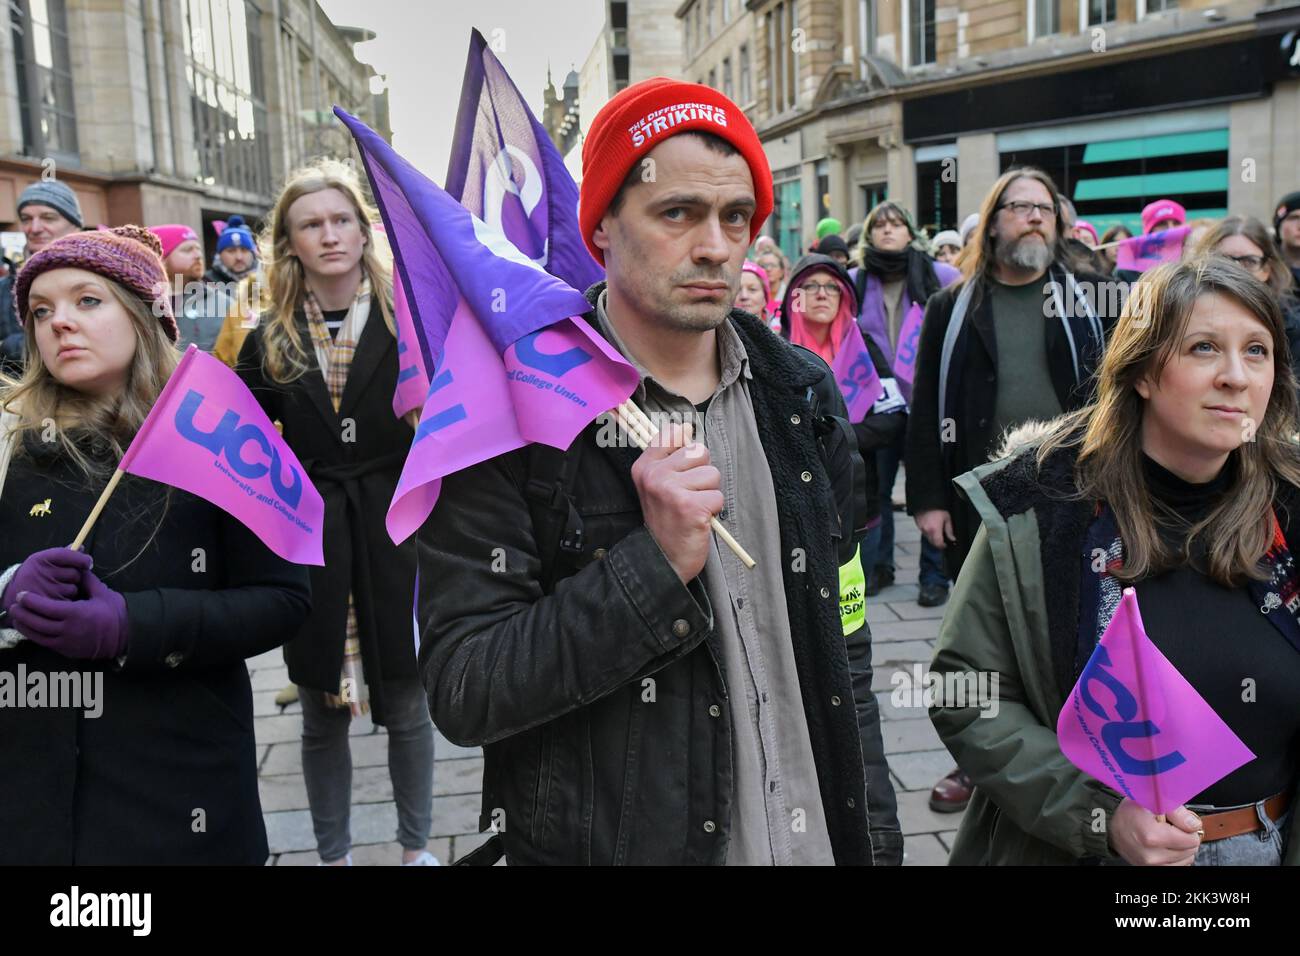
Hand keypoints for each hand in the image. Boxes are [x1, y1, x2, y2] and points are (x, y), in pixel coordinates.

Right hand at [2, 547, 92, 611]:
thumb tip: (82, 548)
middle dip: (74, 577)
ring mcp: (44, 589)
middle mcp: (41, 573)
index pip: (67, 555)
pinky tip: (56, 600)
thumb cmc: (36, 575)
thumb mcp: (44, 561)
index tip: (87, 563)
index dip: (81, 559)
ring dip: (69, 590)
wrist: (15, 595)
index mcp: (40, 559)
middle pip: (74, 574)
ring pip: (73, 589)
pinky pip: (69, 602)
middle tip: (63, 579)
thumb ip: (63, 555)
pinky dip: (66, 602)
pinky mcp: (48, 605)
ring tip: (55, 590)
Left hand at [8, 568, 128, 659]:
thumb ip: (87, 581)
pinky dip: (34, 635)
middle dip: (22, 613)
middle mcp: (69, 629)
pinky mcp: (66, 650)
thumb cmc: (115, 613)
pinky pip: (45, 643)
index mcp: (77, 613)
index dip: (31, 601)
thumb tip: (77, 568)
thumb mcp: (104, 593)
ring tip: (16, 617)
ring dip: (24, 626)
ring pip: (38, 635)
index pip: (47, 607)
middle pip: (37, 622)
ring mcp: (67, 642)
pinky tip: (29, 628)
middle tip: (13, 605)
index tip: (22, 595)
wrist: (125, 637)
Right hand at [632, 422, 723, 583]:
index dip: (685, 447)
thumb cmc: (666, 519)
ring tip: (693, 507)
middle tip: (689, 494)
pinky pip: (718, 496)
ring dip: (709, 493)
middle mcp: (655, 475)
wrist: (662, 558)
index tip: (682, 466)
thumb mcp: (656, 485)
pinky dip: (713, 511)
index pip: (672, 434)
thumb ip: (667, 456)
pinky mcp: (691, 507)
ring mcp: (672, 491)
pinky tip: (698, 519)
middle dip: (702, 474)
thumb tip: (685, 427)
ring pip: (712, 474)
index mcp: (645, 466)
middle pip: (699, 451)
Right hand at [915, 509, 955, 549]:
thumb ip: (949, 530)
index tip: (945, 545)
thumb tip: (952, 539)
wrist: (926, 501)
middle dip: (938, 543)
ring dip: (932, 537)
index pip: (938, 544)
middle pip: (932, 542)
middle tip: (942, 540)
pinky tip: (931, 526)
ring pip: (928, 538)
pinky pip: (924, 532)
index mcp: (935, 530)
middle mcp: (927, 531)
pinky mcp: (918, 525)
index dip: (942, 546)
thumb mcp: (947, 518)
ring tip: (937, 530)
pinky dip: (928, 532)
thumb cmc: (937, 508)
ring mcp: (921, 528)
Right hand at [1108, 799, 1201, 865]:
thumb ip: (1177, 812)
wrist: (1109, 824)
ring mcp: (1150, 865)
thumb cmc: (1129, 812)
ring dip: (1181, 848)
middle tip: (1170, 827)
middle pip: (1190, 851)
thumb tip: (1194, 824)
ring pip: (1185, 860)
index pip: (1191, 839)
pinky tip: (1165, 846)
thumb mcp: (1151, 801)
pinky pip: (1175, 866)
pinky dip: (1175, 857)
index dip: (1187, 827)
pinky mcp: (1149, 869)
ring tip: (1166, 836)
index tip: (1177, 821)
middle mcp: (1151, 855)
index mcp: (1152, 837)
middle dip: (1184, 837)